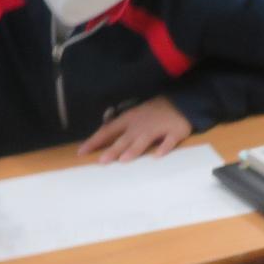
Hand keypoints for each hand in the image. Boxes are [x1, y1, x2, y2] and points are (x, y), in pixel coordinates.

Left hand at [78, 96, 192, 161]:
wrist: (181, 102)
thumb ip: (120, 129)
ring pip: (144, 139)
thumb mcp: (134, 116)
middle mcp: (141, 124)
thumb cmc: (153, 112)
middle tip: (102, 161)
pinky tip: (158, 155)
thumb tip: (101, 141)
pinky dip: (164, 147)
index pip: (108, 130)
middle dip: (113, 149)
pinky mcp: (174, 132)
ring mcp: (158, 128)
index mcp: (129, 119)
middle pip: (125, 138)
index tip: (82, 152)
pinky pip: (169, 141)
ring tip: (124, 160)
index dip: (95, 141)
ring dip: (134, 149)